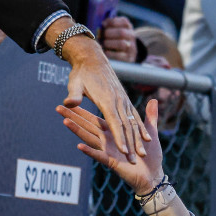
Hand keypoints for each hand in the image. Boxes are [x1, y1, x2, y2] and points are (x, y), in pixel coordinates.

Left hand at [50, 18, 149, 159]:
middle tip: (138, 158)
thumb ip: (74, 95)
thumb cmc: (82, 72)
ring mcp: (124, 101)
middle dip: (134, 143)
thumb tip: (69, 103)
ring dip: (140, 138)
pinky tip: (146, 137)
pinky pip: (135, 116)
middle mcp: (119, 102)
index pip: (115, 122)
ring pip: (134, 122)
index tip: (125, 150)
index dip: (120, 137)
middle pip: (128, 126)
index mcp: (107, 100)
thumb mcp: (75, 83)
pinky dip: (141, 128)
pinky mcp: (125, 100)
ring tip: (145, 152)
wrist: (93, 57)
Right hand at [58, 98, 163, 194]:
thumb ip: (149, 116)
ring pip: (90, 138)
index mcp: (115, 133)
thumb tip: (154, 100)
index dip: (83, 111)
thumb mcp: (151, 132)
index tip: (72, 101)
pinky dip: (90, 151)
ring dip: (77, 131)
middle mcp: (108, 141)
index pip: (95, 119)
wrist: (154, 176)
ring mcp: (108, 151)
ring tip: (65, 122)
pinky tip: (79, 146)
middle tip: (58, 108)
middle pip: (87, 126)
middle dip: (74, 117)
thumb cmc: (152, 155)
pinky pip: (99, 156)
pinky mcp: (112, 161)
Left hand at [99, 16, 137, 62]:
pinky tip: (104, 51)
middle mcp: (131, 36)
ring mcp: (131, 47)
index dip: (112, 22)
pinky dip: (109, 53)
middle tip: (100, 36)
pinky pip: (118, 55)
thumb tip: (101, 25)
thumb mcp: (116, 29)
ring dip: (108, 43)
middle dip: (108, 34)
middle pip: (122, 33)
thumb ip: (109, 25)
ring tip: (103, 44)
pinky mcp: (128, 58)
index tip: (103, 24)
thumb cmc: (116, 38)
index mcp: (128, 27)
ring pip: (121, 44)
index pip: (124, 22)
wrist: (128, 52)